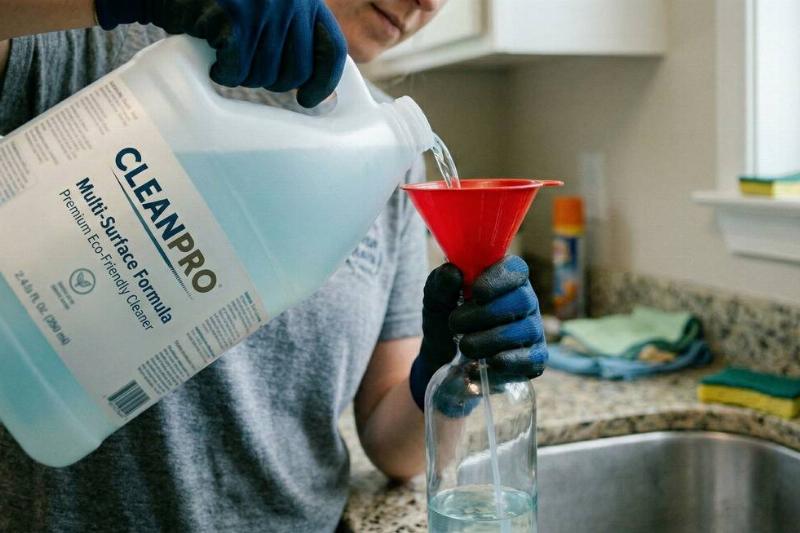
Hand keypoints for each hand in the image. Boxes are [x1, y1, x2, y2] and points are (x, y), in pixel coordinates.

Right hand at [95, 0, 346, 107]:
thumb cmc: (217, 4)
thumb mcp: (264, 9)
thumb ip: (289, 33)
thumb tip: (308, 85)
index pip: (330, 48)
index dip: (323, 81)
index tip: (309, 101)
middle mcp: (291, 0)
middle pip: (296, 71)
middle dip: (272, 82)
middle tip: (248, 72)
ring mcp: (264, 7)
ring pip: (264, 75)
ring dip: (242, 77)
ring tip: (226, 58)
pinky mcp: (234, 17)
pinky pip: (236, 70)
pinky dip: (222, 73)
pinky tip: (213, 61)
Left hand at [409, 256, 547, 410]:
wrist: (441, 356)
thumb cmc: (445, 318)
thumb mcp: (435, 297)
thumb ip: (441, 282)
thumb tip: (454, 273)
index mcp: (504, 278)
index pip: (516, 269)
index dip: (499, 279)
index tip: (476, 293)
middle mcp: (524, 300)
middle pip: (522, 299)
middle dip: (487, 313)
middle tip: (456, 323)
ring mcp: (531, 329)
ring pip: (526, 329)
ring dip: (492, 338)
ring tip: (465, 346)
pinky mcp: (533, 358)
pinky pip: (533, 358)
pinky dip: (512, 360)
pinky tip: (492, 362)